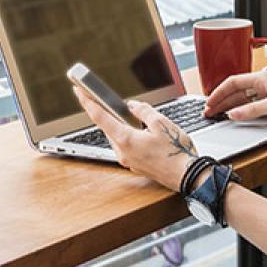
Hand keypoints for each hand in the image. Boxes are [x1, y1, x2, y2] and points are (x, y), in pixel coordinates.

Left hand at [72, 86, 197, 191]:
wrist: (187, 176)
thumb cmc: (176, 152)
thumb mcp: (161, 123)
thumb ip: (143, 111)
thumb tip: (132, 106)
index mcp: (126, 139)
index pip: (100, 117)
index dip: (88, 102)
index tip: (79, 90)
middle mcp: (123, 152)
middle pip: (108, 128)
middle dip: (108, 113)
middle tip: (105, 99)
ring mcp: (128, 161)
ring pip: (118, 138)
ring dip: (121, 126)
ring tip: (131, 116)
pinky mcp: (135, 166)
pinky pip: (126, 147)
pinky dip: (129, 136)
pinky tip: (141, 132)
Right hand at [203, 70, 266, 127]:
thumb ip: (253, 110)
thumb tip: (234, 114)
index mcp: (262, 78)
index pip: (233, 82)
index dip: (219, 92)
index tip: (209, 103)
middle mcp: (263, 84)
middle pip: (235, 91)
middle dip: (221, 101)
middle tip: (209, 112)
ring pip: (241, 99)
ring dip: (229, 107)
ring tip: (217, 115)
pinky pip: (250, 107)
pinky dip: (240, 112)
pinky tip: (235, 117)